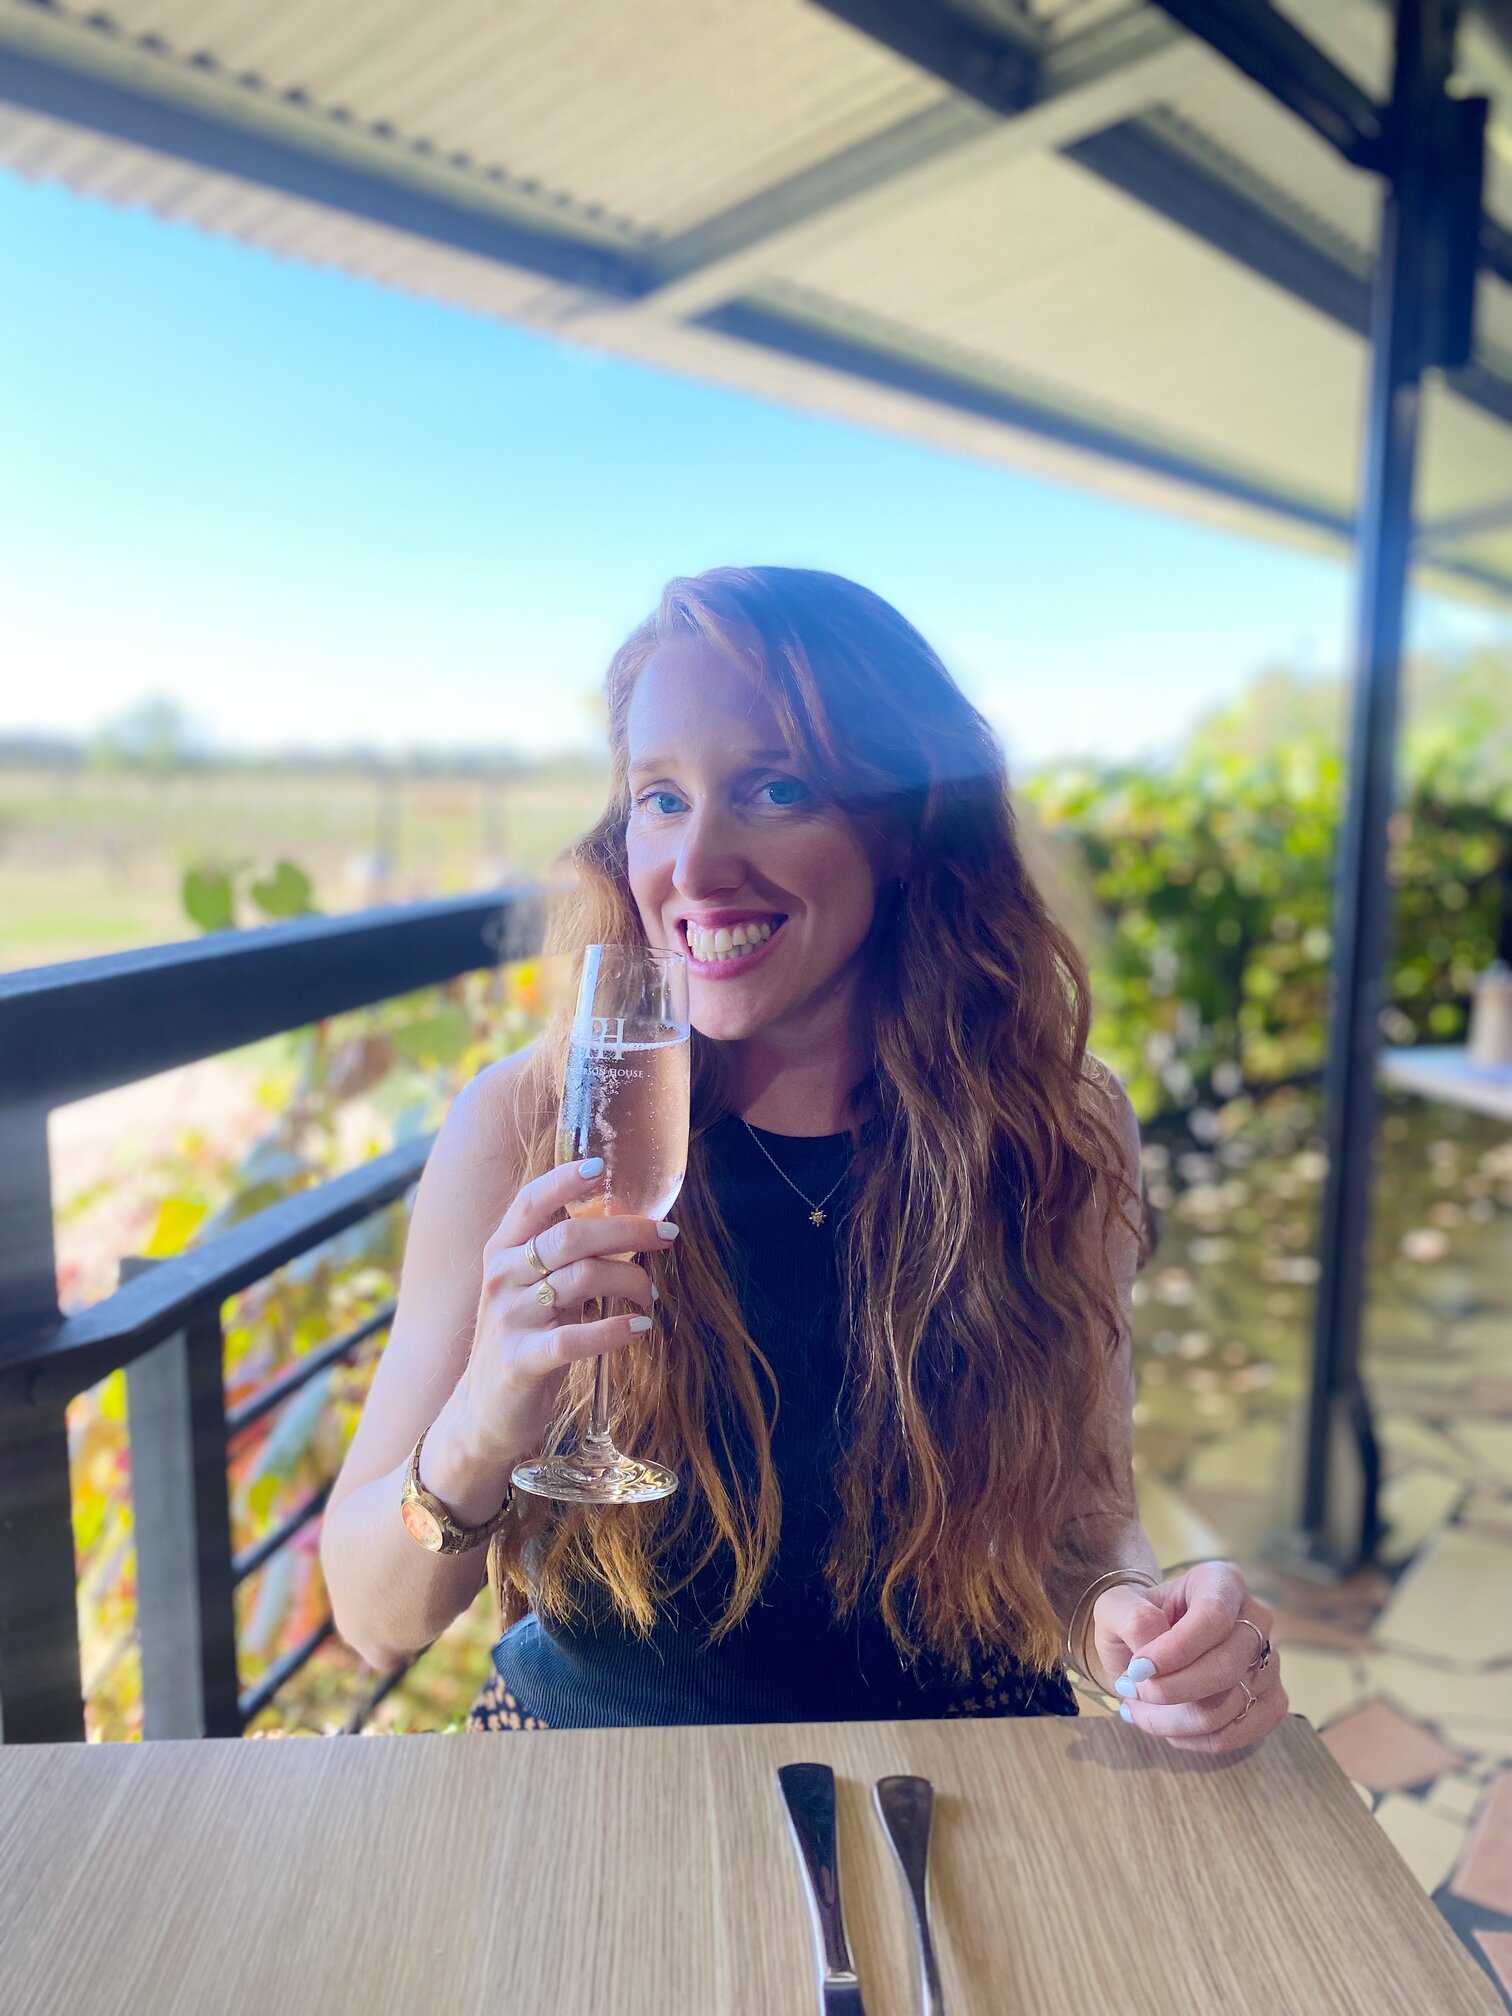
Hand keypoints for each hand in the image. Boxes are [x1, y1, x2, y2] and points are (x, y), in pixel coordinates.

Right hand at [452, 1156, 678, 1464]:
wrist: (483, 1412)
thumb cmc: (524, 1337)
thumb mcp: (536, 1287)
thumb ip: (568, 1253)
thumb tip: (622, 1211)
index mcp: (503, 1251)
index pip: (530, 1202)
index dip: (565, 1180)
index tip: (602, 1168)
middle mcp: (503, 1277)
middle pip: (570, 1235)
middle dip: (628, 1231)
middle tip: (668, 1237)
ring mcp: (509, 1319)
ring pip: (580, 1279)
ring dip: (630, 1280)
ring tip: (650, 1294)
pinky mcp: (520, 1361)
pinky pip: (573, 1338)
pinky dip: (614, 1329)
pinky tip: (639, 1327)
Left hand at [1090, 1561, 1286, 1753]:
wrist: (1149, 1653)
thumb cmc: (1135, 1624)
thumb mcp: (1117, 1607)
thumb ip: (1132, 1618)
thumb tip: (1156, 1646)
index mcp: (1222, 1581)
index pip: (1213, 1618)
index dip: (1176, 1650)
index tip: (1137, 1670)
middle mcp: (1257, 1617)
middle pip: (1225, 1667)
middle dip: (1170, 1690)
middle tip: (1130, 1692)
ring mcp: (1270, 1661)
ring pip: (1229, 1706)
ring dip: (1173, 1719)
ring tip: (1139, 1709)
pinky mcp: (1272, 1701)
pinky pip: (1240, 1733)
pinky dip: (1196, 1740)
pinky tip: (1169, 1726)